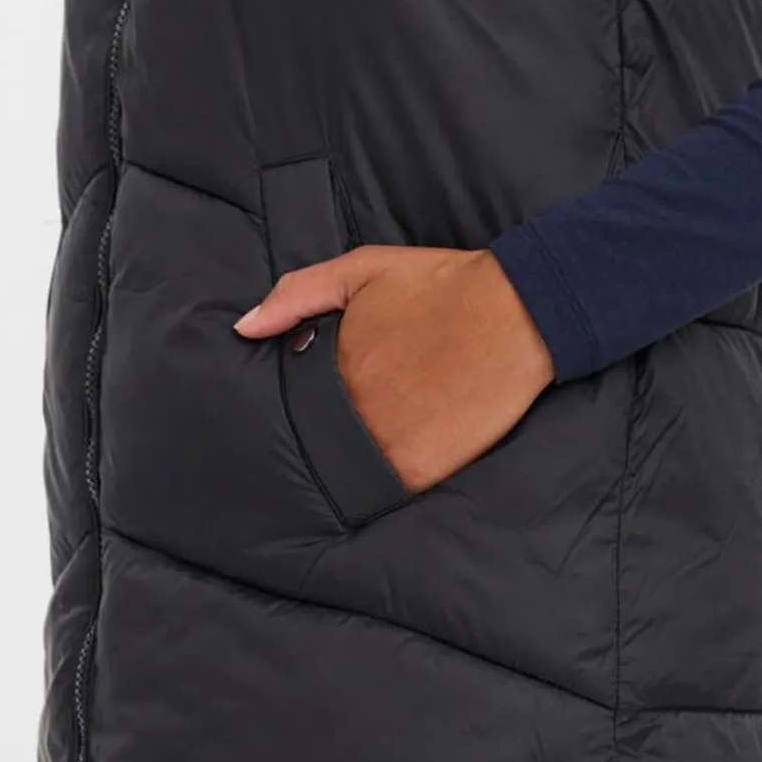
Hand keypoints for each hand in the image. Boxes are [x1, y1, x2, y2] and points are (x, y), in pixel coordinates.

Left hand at [235, 246, 554, 493]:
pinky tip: (404, 457)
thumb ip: (297, 295)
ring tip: (383, 439)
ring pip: (349, 470)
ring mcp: (387, 445)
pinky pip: (388, 490)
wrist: (517, 311)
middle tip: (356, 421)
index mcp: (331, 366)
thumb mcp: (360, 271)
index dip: (302, 406)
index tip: (316, 403)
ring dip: (354, 463)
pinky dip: (388, 482)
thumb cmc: (439, 285)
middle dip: (326, 436)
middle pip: (317, 440)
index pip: (293, 404)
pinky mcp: (423, 470)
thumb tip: (244, 327)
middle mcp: (352, 411)